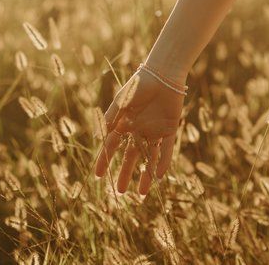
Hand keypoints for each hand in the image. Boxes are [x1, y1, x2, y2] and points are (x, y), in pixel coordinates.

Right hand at [93, 67, 185, 194]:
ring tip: (141, 194)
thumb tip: (100, 138)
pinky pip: (166, 149)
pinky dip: (163, 162)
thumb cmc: (139, 84)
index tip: (98, 176)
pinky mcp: (170, 129)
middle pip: (131, 156)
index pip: (112, 146)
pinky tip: (159, 176)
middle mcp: (139, 129)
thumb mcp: (122, 100)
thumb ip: (111, 117)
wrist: (163, 74)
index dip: (105, 160)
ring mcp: (154, 130)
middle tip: (120, 192)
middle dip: (125, 173)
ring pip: (149, 157)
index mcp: (125, 122)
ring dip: (145, 174)